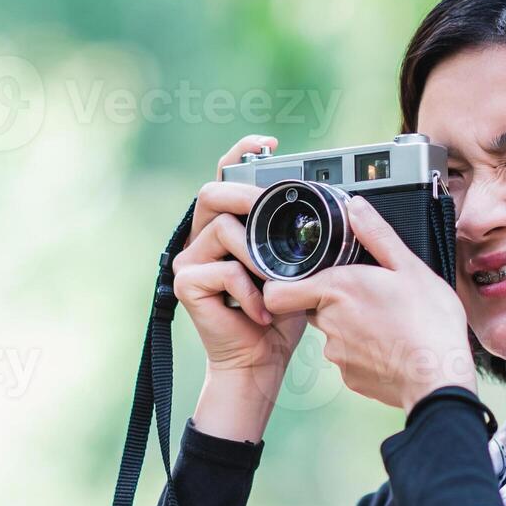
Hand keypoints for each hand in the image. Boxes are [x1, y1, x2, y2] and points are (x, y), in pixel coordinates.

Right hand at [174, 135, 308, 377]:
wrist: (260, 361)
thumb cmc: (278, 314)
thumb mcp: (293, 265)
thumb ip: (291, 235)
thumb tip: (319, 202)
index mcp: (225, 226)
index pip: (225, 177)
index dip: (242, 153)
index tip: (270, 144)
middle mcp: (200, 237)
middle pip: (212, 193)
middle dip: (247, 197)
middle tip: (272, 214)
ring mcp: (189, 259)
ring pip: (223, 230)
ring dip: (256, 256)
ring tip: (273, 284)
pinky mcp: (185, 283)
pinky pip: (223, 269)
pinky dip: (250, 290)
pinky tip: (261, 311)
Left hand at [261, 196, 475, 411]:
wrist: (440, 379)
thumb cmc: (429, 323)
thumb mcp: (409, 267)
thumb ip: (377, 235)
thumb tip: (356, 208)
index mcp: (337, 290)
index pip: (278, 292)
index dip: (284, 285)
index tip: (304, 278)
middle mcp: (329, 324)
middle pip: (312, 307)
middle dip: (333, 300)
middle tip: (368, 296)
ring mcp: (338, 355)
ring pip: (334, 333)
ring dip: (352, 326)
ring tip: (388, 322)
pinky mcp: (351, 378)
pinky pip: (350, 358)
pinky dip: (366, 351)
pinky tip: (392, 345)